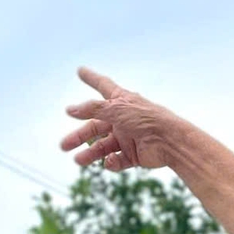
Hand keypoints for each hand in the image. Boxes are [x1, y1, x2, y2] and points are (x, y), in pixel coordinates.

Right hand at [61, 68, 181, 171]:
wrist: (170, 141)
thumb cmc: (145, 119)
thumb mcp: (116, 109)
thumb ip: (92, 109)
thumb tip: (70, 109)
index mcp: (121, 102)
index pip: (103, 86)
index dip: (91, 78)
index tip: (80, 70)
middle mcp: (122, 119)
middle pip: (95, 126)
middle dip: (79, 136)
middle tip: (64, 145)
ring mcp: (128, 137)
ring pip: (103, 146)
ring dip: (90, 153)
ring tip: (78, 160)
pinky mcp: (134, 155)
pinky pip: (117, 160)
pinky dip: (111, 162)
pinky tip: (110, 162)